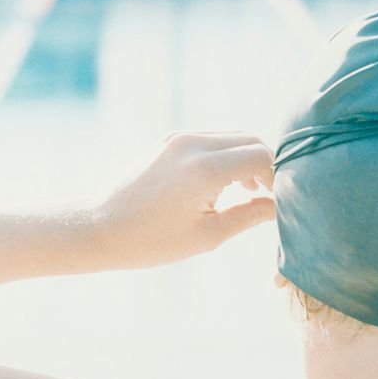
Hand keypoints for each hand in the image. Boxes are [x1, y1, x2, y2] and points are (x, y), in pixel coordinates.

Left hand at [92, 132, 274, 269]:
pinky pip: (209, 140)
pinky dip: (224, 156)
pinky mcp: (168, 140)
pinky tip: (220, 185)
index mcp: (205, 168)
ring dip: (245, 159)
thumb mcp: (206, 236)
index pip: (262, 157)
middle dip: (265, 166)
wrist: (98, 227)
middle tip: (265, 198)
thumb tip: (279, 206)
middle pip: (250, 141)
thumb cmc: (150, 241)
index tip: (277, 203)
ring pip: (231, 137)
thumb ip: (249, 216)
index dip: (277, 179)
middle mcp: (193, 143)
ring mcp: (178, 137)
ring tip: (245, 193)